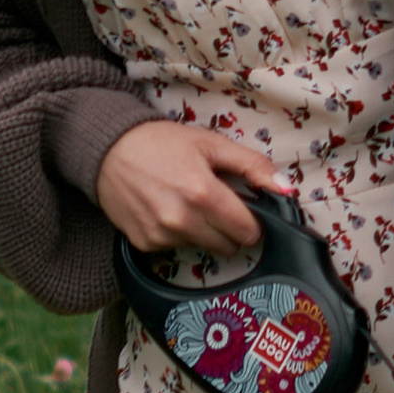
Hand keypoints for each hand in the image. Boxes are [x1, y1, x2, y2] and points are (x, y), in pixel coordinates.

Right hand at [95, 118, 286, 256]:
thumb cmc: (161, 143)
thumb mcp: (211, 144)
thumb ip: (253, 166)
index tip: (243, 209)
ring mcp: (162, 235)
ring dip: (203, 232)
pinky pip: (176, 248)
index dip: (251, 221)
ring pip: (204, 248)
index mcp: (204, 194)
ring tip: (187, 202)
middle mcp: (183, 220)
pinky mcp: (145, 244)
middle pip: (229, 246)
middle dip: (229, 228)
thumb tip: (286, 189)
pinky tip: (166, 209)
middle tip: (215, 204)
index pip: (248, 232)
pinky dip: (177, 234)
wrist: (107, 149)